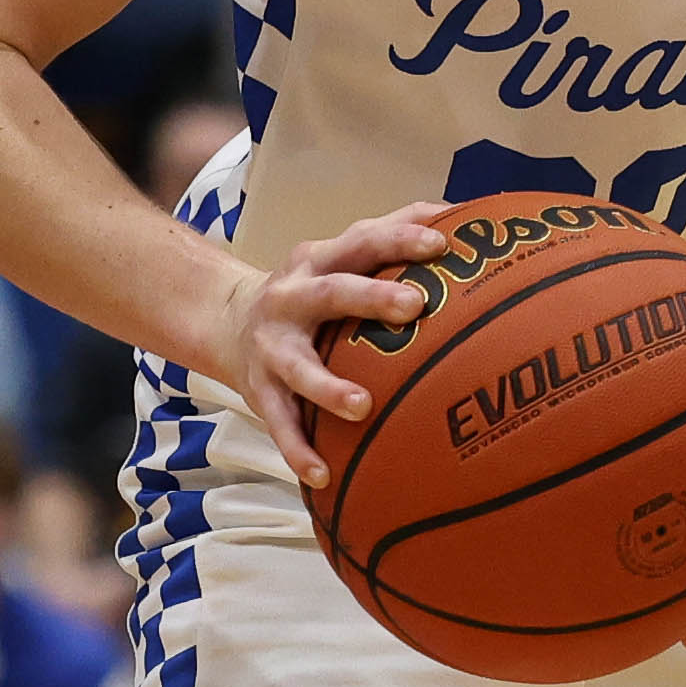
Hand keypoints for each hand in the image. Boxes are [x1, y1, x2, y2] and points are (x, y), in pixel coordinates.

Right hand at [202, 205, 452, 490]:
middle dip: (371, 298)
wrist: (227, 321)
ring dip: (328, 386)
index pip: (363, 242)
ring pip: (298, 366)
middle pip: (331, 293)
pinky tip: (323, 476)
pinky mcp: (259, 390)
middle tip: (414, 307)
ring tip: (361, 407)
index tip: (440, 245)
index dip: (400, 239)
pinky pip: (279, 423)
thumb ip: (390, 234)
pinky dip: (298, 450)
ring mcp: (273, 346)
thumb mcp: (340, 256)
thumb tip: (459, 210)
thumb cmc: (312, 289)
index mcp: (321, 261)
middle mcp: (293, 298)